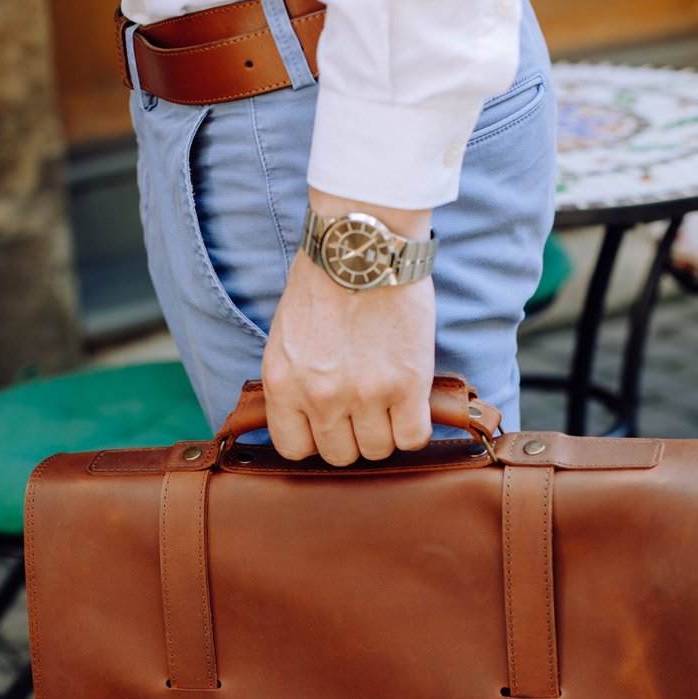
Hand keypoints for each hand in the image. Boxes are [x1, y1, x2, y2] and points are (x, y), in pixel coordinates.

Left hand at [262, 194, 435, 465]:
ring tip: (390, 401)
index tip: (330, 424)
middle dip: (353, 436)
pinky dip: (415, 428)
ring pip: (378, 450)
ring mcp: (363, 394)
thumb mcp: (288, 337)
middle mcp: (319, 396)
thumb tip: (308, 417)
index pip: (294, 449)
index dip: (316, 440)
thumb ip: (294, 380)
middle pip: (340, 455)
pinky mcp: (405, 385)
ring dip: (386, 431)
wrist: (363, 243)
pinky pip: (412, 438)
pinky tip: (412, 404)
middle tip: (365, 409)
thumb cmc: (325, 280)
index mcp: (282, 383)